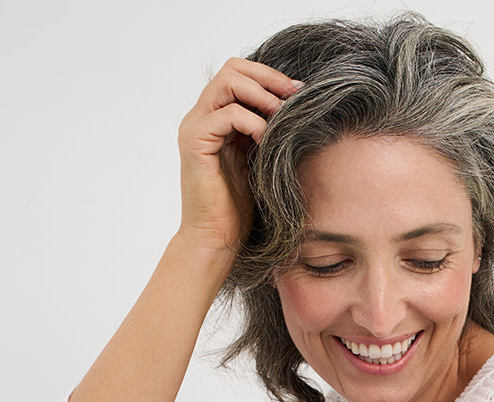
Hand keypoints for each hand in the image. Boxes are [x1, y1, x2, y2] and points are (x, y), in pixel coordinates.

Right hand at [176, 58, 301, 253]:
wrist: (216, 241)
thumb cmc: (239, 211)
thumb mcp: (259, 163)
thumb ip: (266, 134)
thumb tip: (296, 111)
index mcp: (215, 119)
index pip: (238, 74)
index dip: (269, 77)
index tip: (299, 93)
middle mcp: (201, 118)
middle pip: (232, 69)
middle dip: (268, 78)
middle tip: (294, 98)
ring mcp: (194, 128)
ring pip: (227, 83)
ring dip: (262, 95)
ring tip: (282, 116)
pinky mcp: (194, 143)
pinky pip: (226, 115)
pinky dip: (252, 122)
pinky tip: (266, 141)